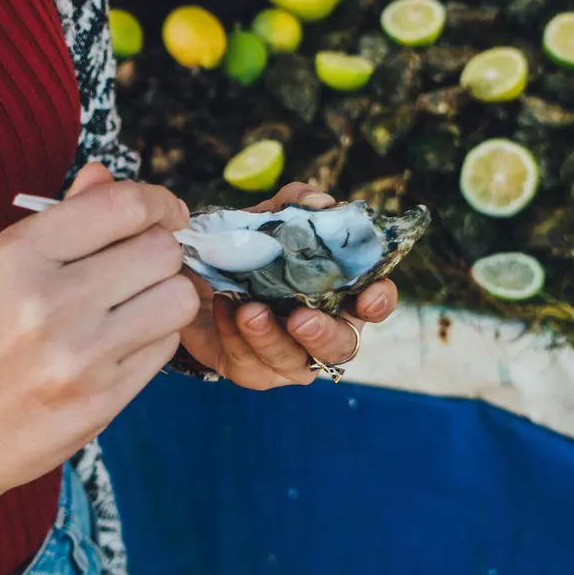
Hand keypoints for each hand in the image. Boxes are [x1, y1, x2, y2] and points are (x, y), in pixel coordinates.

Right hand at [0, 164, 195, 525]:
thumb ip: (60, 219)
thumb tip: (106, 176)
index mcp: (19, 256)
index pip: (121, 206)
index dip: (159, 202)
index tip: (166, 212)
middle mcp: (51, 303)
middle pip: (160, 251)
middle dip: (162, 250)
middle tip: (145, 262)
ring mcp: (80, 357)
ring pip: (178, 299)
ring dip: (168, 295)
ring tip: (138, 302)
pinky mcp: (102, 401)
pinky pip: (165, 348)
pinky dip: (155, 337)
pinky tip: (123, 341)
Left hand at [177, 183, 400, 389]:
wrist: (195, 279)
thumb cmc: (248, 253)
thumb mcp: (268, 220)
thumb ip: (294, 204)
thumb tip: (319, 202)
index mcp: (339, 295)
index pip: (374, 304)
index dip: (379, 302)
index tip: (368, 295)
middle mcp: (323, 332)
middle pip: (341, 346)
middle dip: (322, 334)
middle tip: (300, 318)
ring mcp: (290, 358)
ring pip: (293, 361)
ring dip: (270, 337)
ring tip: (248, 310)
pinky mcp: (253, 372)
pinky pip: (249, 362)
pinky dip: (235, 336)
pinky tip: (225, 309)